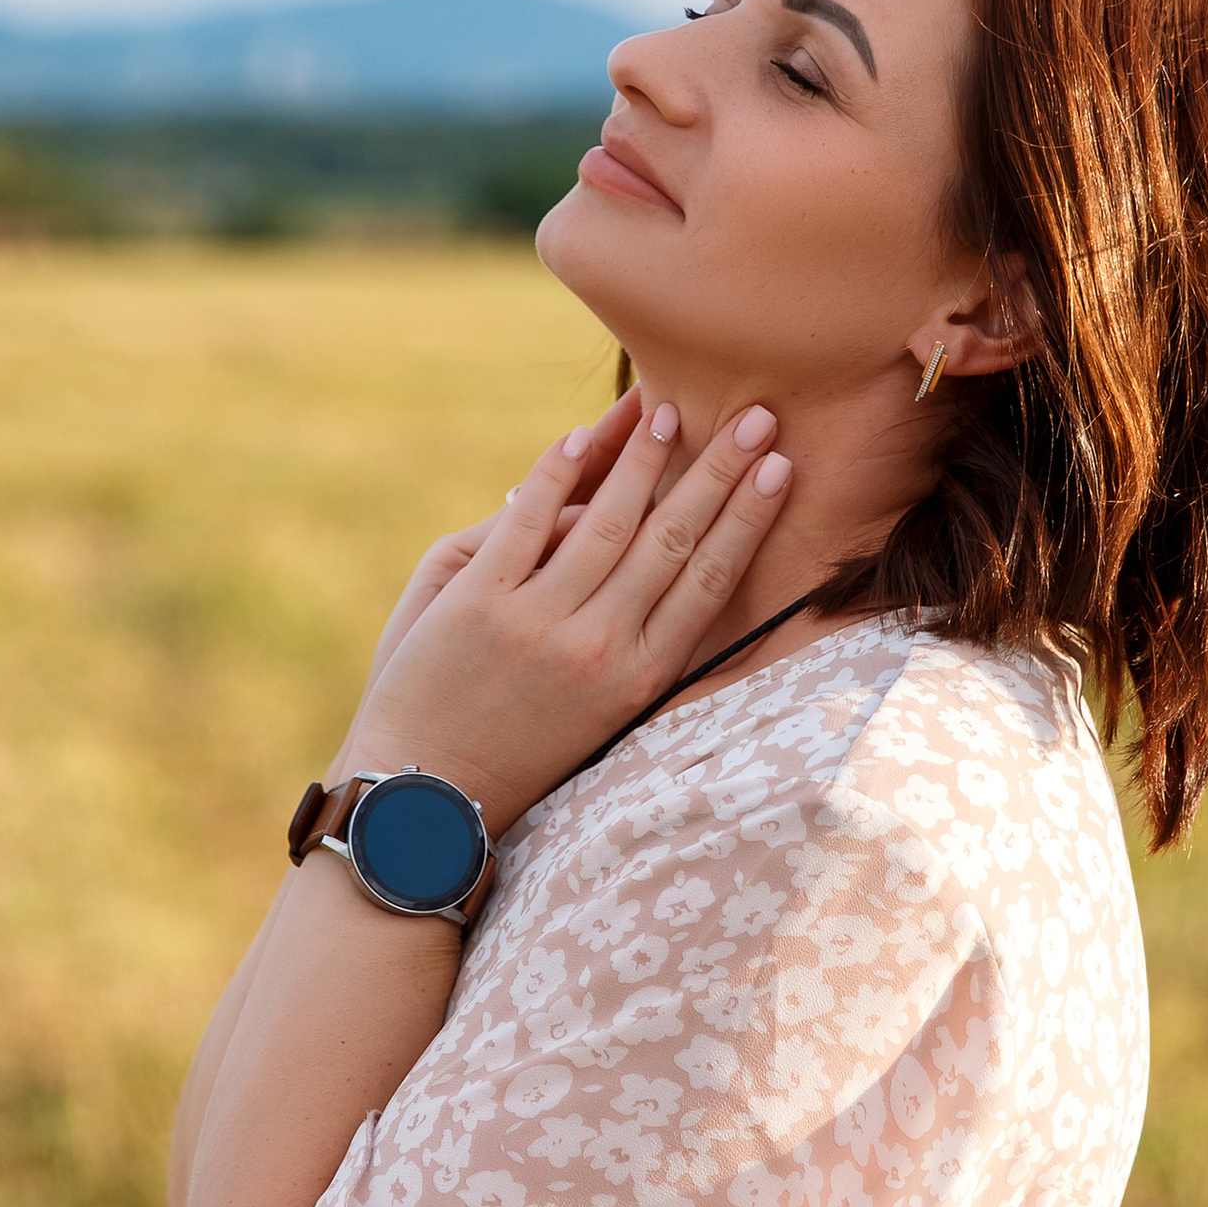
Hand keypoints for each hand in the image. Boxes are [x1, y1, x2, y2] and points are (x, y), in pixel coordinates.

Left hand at [333, 393, 795, 831]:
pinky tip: (584, 435)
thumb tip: (628, 533)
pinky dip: (558, 473)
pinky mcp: (480, 604)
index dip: (748, 519)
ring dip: (644, 459)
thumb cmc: (515, 748)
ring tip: (669, 412)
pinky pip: (528, 520)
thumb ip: (626, 628)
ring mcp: (541, 623)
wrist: (427, 794)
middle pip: (674, 540)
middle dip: (719, 473)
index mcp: (640, 677)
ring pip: (609, 522)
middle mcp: (601, 648)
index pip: (709, 580)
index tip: (780, 469)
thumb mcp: (598, 709)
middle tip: (757, 418)